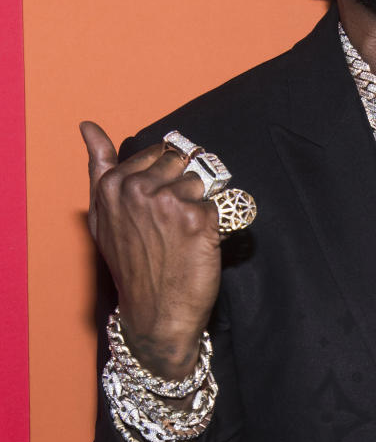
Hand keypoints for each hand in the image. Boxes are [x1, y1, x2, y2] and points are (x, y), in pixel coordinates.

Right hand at [81, 121, 222, 376]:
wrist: (155, 315)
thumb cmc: (130, 266)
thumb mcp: (102, 216)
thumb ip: (99, 167)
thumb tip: (88, 126)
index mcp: (113, 183)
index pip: (159, 152)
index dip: (168, 177)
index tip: (160, 207)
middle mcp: (138, 188)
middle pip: (183, 162)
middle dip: (186, 186)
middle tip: (174, 224)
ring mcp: (168, 202)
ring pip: (203, 181)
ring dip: (202, 204)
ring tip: (185, 235)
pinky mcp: (198, 219)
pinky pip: (221, 202)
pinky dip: (217, 222)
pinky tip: (200, 244)